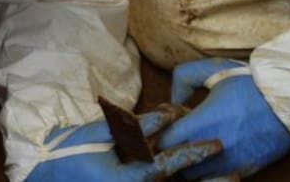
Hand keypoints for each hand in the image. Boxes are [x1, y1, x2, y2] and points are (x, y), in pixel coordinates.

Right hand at [26, 105, 222, 181]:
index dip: (192, 154)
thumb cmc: (72, 155)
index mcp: (129, 178)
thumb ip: (135, 126)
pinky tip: (210, 179)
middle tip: (236, 176)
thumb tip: (166, 115)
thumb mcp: (100, 135)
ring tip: (231, 178)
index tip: (216, 146)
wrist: (52, 179)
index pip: (167, 165)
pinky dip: (181, 180)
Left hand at [157, 58, 289, 178]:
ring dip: (193, 162)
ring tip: (201, 145)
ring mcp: (229, 164)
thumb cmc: (251, 83)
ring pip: (196, 175)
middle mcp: (211, 148)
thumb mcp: (214, 69)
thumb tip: (173, 98)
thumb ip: (185, 78)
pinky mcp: (245, 172)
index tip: (172, 125)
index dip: (163, 134)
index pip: (164, 142)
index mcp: (201, 123)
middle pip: (177, 163)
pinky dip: (213, 170)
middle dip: (175, 150)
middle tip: (183, 136)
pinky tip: (218, 154)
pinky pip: (218, 179)